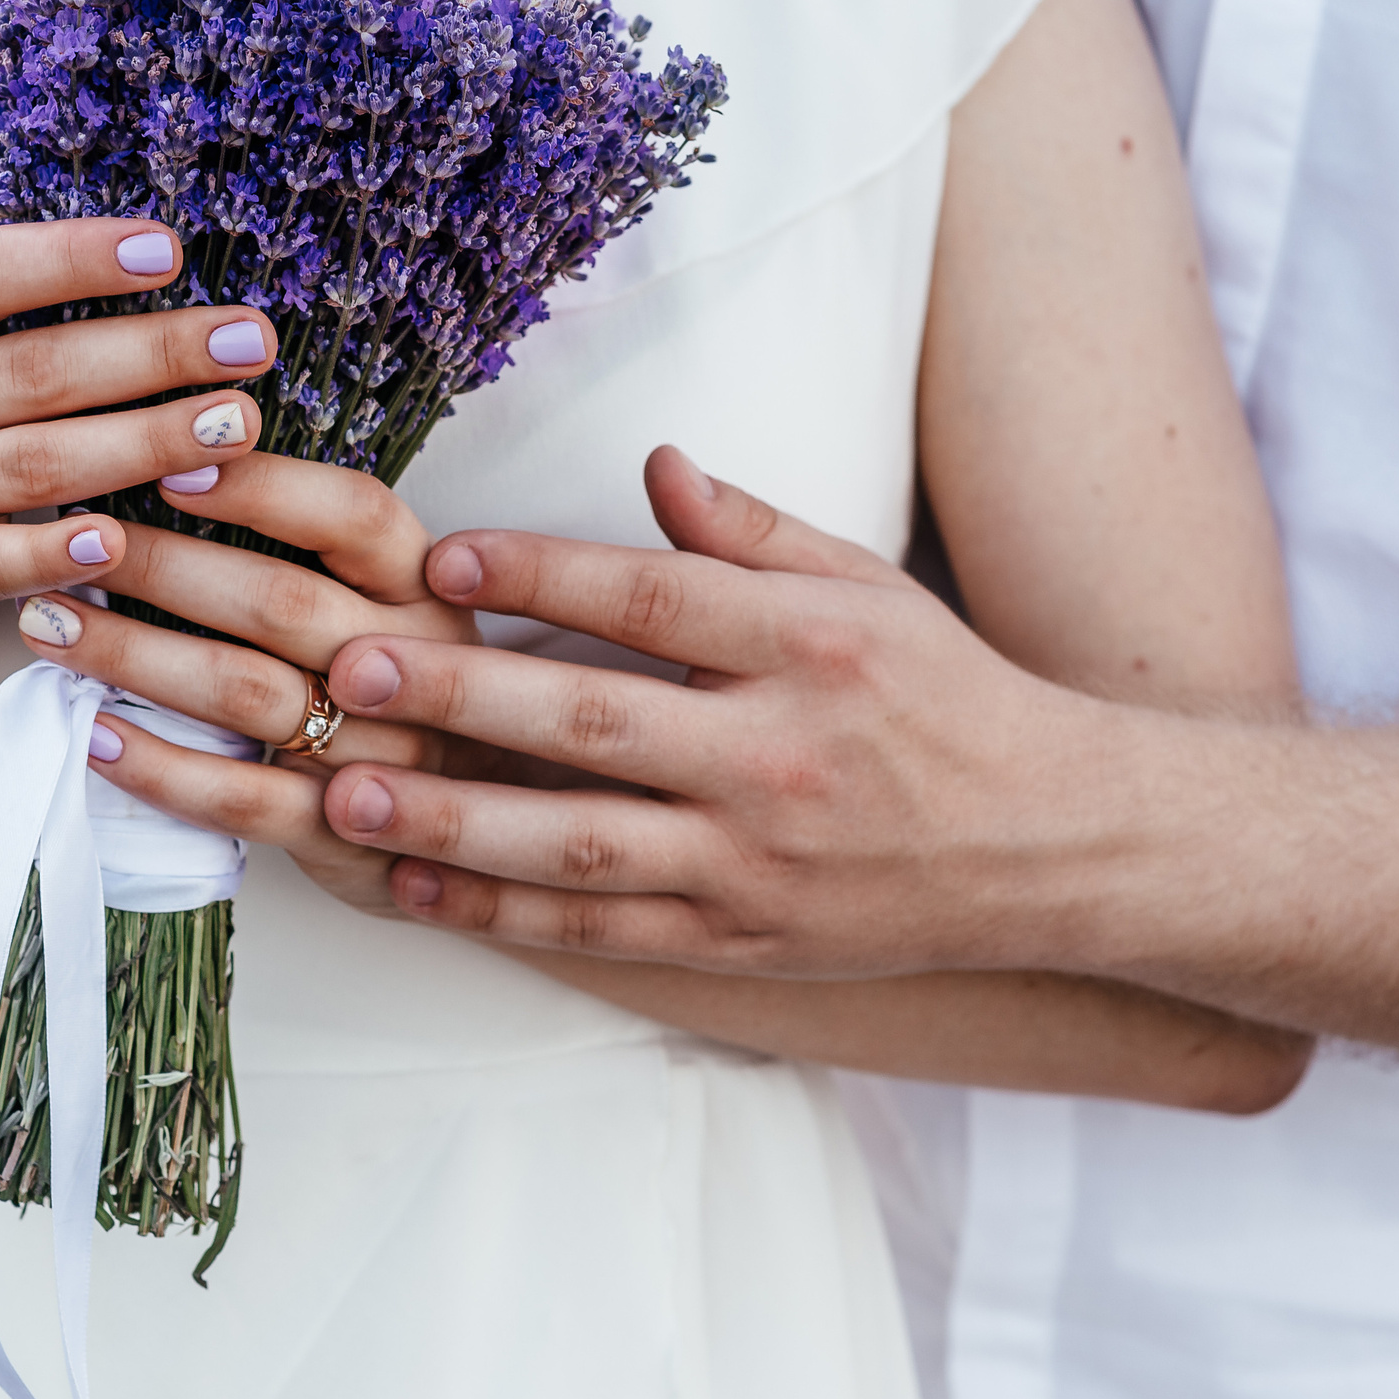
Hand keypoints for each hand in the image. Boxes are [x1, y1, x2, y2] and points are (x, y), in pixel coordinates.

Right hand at [0, 54, 296, 673]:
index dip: (70, 257)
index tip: (169, 246)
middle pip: (31, 370)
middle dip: (150, 355)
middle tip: (251, 340)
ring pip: (32, 466)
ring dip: (139, 447)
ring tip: (236, 427)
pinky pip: (2, 562)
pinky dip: (65, 551)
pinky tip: (134, 540)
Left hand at [10, 454, 478, 913]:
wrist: (479, 820)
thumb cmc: (403, 683)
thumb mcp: (389, 603)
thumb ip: (316, 548)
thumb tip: (182, 460)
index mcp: (427, 585)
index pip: (353, 514)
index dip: (262, 486)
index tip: (168, 465)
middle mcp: (414, 662)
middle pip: (280, 601)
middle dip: (163, 568)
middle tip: (72, 542)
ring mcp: (383, 753)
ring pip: (246, 694)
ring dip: (135, 657)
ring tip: (50, 624)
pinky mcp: (344, 834)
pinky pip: (240, 799)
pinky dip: (161, 767)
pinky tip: (96, 735)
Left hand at [311, 445, 1116, 975]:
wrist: (1053, 847)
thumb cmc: (942, 697)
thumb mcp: (867, 590)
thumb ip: (752, 530)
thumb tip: (653, 460)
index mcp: (811, 647)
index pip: (656, 601)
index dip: (543, 576)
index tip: (442, 557)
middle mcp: (780, 756)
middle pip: (599, 724)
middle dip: (467, 697)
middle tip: (353, 666)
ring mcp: (757, 861)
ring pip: (584, 843)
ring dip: (457, 820)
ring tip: (346, 791)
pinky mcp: (742, 939)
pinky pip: (603, 927)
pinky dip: (503, 911)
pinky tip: (413, 884)